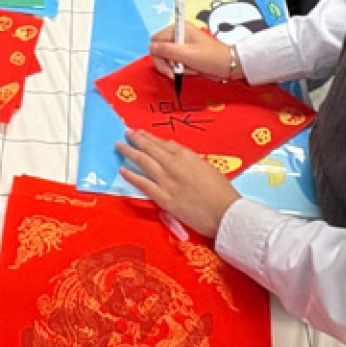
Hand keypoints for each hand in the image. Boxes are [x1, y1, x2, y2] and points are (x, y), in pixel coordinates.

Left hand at [117, 131, 241, 240]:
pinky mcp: (164, 198)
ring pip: (143, 162)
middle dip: (135, 139)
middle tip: (125, 134)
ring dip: (129, 152)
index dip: (149, 137)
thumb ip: (189, 157)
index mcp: (187, 156)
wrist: (225, 212)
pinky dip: (131, 176)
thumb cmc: (221, 192)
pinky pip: (143, 184)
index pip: (162, 143)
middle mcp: (174, 165)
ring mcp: (167, 181)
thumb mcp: (208, 166)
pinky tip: (122, 171)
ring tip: (119, 147)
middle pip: (150, 148)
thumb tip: (173, 146)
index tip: (140, 133)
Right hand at [148, 23, 233, 81]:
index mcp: (178, 29)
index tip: (169, 67)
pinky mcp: (186, 55)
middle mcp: (178, 35)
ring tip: (189, 69)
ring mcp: (182, 45)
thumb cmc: (209, 57)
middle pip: (159, 50)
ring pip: (167, 59)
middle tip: (176, 73)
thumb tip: (151, 47)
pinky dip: (181, 69)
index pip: (155, 41)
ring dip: (176, 67)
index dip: (158, 55)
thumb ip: (166, 50)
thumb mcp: (186, 54)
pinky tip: (191, 70)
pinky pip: (175, 63)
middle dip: (167, 63)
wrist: (228, 65)